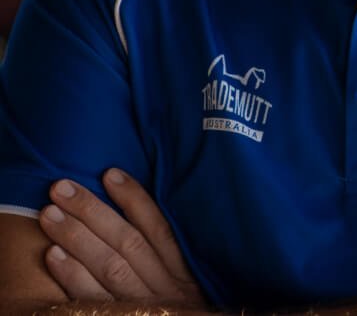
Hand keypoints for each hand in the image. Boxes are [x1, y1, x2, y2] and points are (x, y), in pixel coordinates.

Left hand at [39, 169, 209, 309]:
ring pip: (110, 267)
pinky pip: (93, 300)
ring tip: (49, 214)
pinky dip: (72, 276)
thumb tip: (129, 202)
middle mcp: (166, 288)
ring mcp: (143, 308)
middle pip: (128, 243)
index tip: (109, 174)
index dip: (135, 199)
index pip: (159, 228)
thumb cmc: (178, 307)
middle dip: (92, 211)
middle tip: (61, 188)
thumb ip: (166, 251)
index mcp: (184, 271)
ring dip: (77, 237)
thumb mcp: (187, 280)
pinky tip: (52, 254)